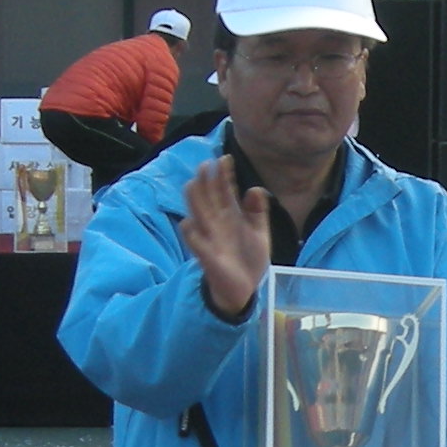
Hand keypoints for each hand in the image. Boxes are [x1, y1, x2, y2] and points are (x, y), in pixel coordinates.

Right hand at [180, 152, 272, 317]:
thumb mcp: (259, 233)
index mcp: (230, 216)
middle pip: (209, 198)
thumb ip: (257, 212)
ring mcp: (210, 239)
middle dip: (206, 182)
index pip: (225, 191)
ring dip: (194, 202)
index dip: (224, 175)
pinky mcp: (208, 257)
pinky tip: (188, 223)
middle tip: (206, 164)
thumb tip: (255, 188)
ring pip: (198, 216)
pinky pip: (197, 244)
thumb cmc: (248, 258)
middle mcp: (218, 224)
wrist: (246, 289)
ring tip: (192, 184)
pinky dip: (192, 235)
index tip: (225, 158)